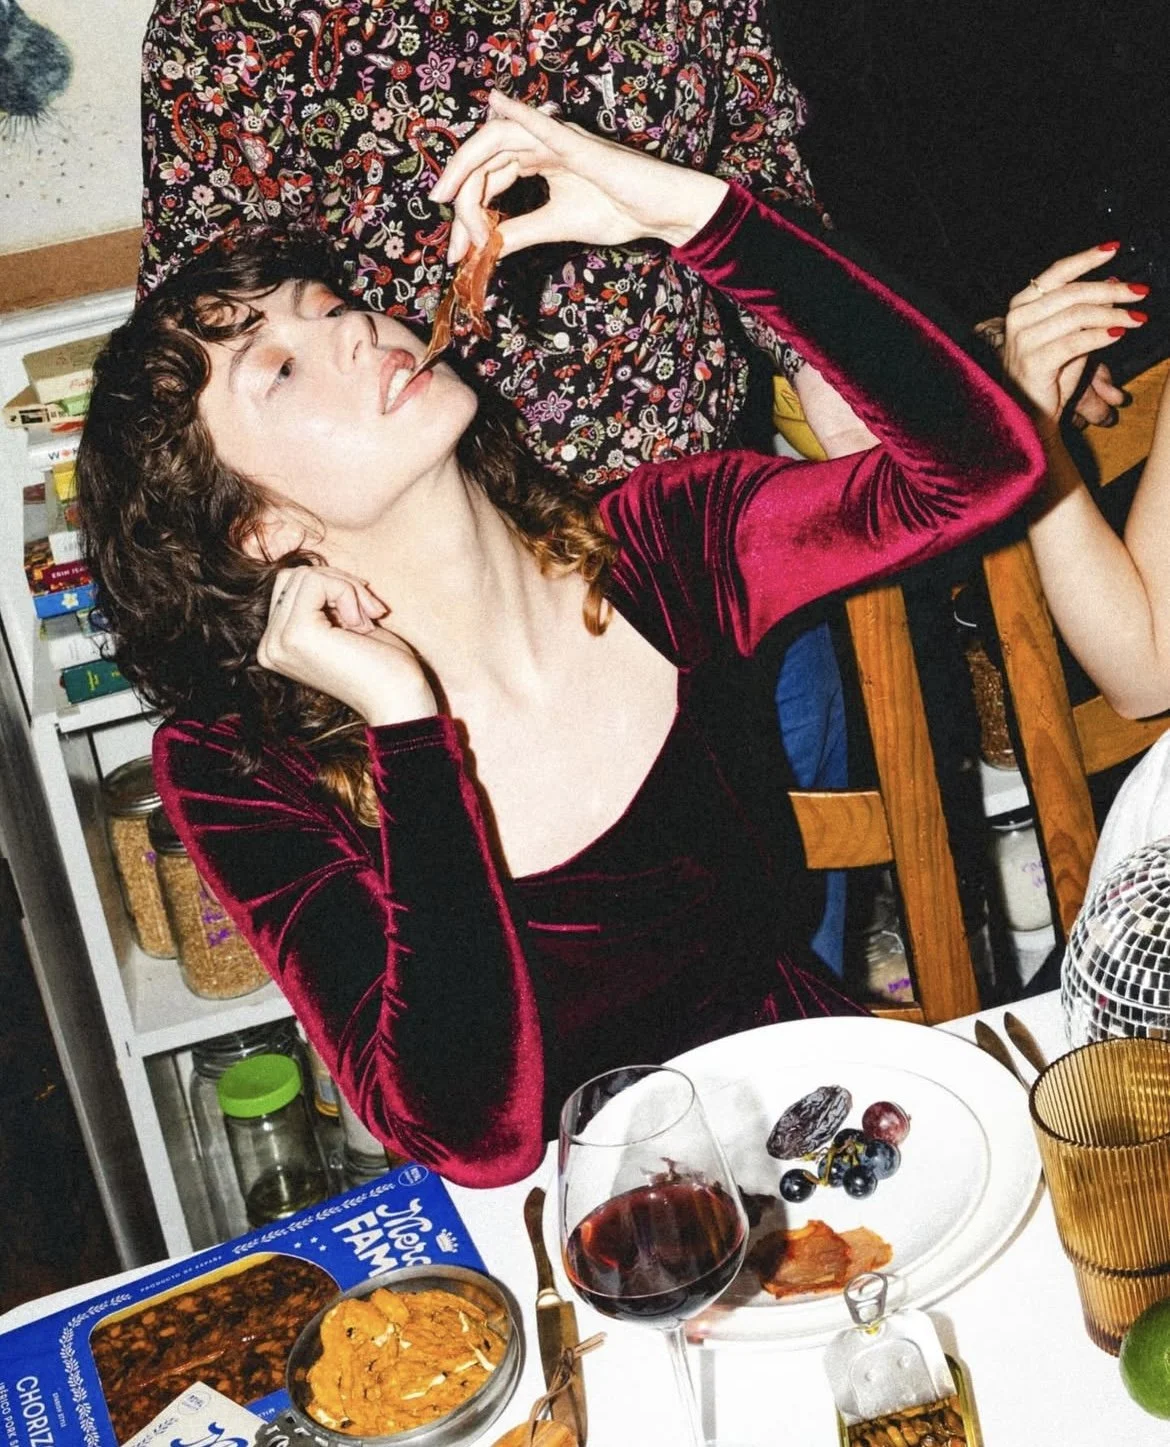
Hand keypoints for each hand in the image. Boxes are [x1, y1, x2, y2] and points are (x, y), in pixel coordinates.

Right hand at [258, 567, 435, 725]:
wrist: (400, 701)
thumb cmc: (384, 666)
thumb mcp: (345, 625)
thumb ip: (322, 601)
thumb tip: (313, 570)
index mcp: (277, 647)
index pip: (290, 587)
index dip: (333, 587)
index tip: (366, 613)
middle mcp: (268, 648)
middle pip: (294, 576)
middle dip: (340, 584)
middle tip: (372, 612)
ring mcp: (277, 642)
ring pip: (305, 576)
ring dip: (347, 589)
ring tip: (368, 621)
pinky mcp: (295, 634)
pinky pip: (315, 582)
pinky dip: (346, 592)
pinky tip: (362, 624)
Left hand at [429, 90, 726, 261]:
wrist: (660, 212)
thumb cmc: (618, 212)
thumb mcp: (555, 226)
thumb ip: (518, 233)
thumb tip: (482, 249)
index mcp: (537, 159)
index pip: (488, 178)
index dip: (466, 213)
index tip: (459, 254)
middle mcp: (541, 143)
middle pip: (484, 158)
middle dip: (459, 197)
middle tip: (451, 244)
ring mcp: (558, 140)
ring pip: (499, 142)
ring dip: (469, 167)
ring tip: (448, 199)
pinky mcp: (579, 145)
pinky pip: (544, 126)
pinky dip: (520, 114)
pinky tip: (497, 104)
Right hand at [1002, 245, 1147, 432]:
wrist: (1028, 414)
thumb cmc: (1048, 375)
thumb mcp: (1067, 335)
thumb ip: (1084, 310)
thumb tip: (1112, 282)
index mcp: (1022, 305)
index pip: (1057, 273)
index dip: (1086, 259)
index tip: (1114, 249)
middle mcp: (1018, 319)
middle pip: (1072, 292)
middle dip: (1111, 291)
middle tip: (1139, 292)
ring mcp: (1023, 341)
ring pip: (1077, 315)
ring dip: (1113, 315)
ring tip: (1137, 318)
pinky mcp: (1034, 362)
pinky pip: (1076, 342)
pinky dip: (1101, 336)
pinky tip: (1119, 335)